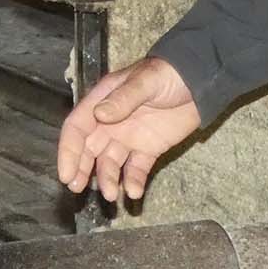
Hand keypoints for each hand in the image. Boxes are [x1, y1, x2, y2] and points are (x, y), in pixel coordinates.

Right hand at [56, 56, 201, 203]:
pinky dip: (132, 181)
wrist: (200, 81)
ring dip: (107, 179)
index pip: (77, 127)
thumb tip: (99, 115)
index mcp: (103, 101)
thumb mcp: (146, 82)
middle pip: (88, 149)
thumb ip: (123, 98)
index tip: (66, 173)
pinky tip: (134, 192)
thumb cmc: (169, 73)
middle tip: (77, 189)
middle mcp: (111, 122)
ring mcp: (129, 137)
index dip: (69, 150)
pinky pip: (136, 169)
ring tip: (111, 195)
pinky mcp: (148, 149)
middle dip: (81, 169)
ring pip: (110, 163)